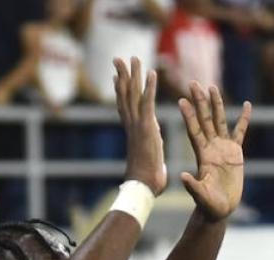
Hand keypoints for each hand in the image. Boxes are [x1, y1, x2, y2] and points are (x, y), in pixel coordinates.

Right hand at [113, 57, 167, 194]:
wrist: (143, 187)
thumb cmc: (147, 182)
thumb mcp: (150, 161)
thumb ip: (151, 154)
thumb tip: (155, 159)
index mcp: (133, 132)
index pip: (124, 106)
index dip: (120, 91)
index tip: (118, 77)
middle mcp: (132, 125)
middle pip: (124, 95)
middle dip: (122, 75)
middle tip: (118, 58)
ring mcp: (138, 125)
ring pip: (134, 94)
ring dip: (134, 74)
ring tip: (134, 57)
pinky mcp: (148, 127)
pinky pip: (149, 103)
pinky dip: (150, 87)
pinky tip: (152, 73)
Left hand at [178, 82, 250, 221]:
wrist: (220, 208)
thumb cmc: (209, 205)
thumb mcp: (201, 196)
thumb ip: (193, 186)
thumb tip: (183, 176)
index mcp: (202, 155)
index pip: (194, 131)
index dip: (189, 116)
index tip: (182, 100)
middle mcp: (210, 147)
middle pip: (205, 120)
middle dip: (200, 102)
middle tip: (193, 83)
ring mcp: (223, 148)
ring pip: (219, 121)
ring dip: (217, 104)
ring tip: (212, 87)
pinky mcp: (236, 152)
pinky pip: (240, 132)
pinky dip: (244, 119)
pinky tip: (247, 105)